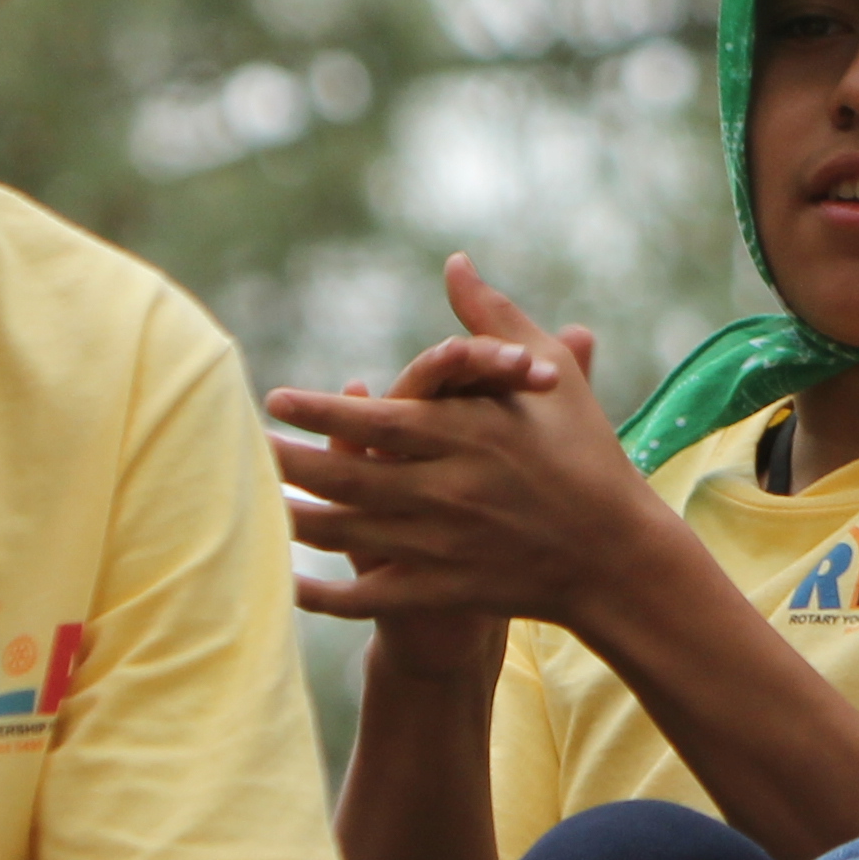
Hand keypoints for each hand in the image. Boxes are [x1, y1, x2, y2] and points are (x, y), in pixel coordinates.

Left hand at [267, 256, 651, 636]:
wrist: (615, 553)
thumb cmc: (586, 450)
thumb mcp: (547, 375)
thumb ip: (492, 319)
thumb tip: (454, 262)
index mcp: (468, 436)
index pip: (374, 420)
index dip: (319, 411)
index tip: (276, 399)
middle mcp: (446, 491)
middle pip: (345, 478)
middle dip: (288, 464)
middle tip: (243, 448)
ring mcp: (442, 547)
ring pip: (346, 536)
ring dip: (292, 520)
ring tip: (254, 503)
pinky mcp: (443, 592)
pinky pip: (368, 597)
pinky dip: (323, 593)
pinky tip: (287, 583)